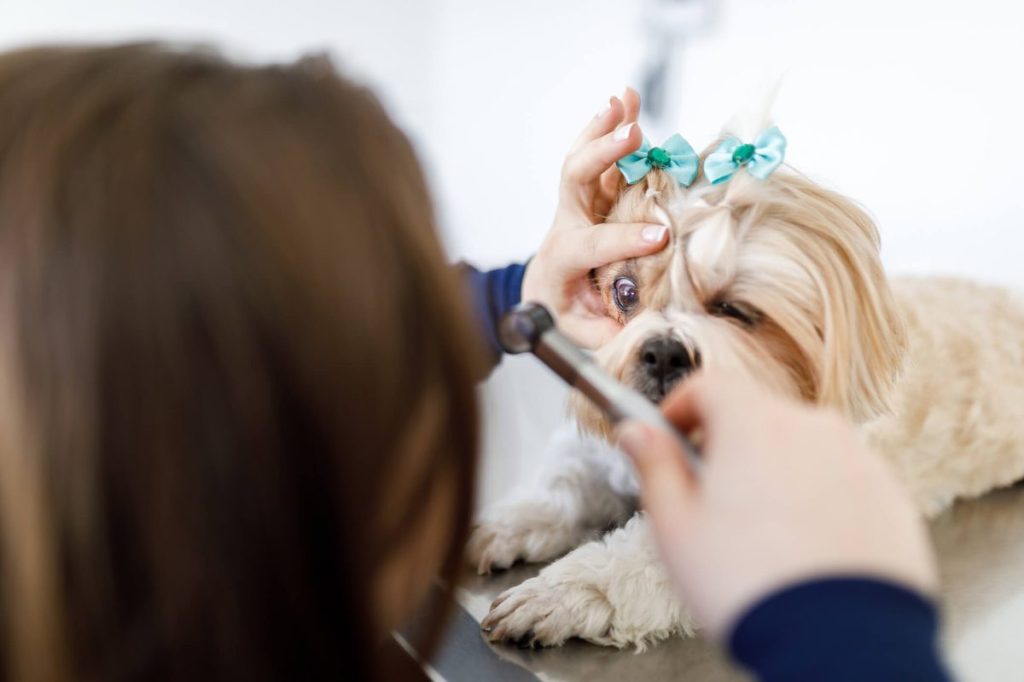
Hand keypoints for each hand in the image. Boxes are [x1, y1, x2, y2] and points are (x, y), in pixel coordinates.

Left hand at [521, 88, 668, 348]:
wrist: (545, 293)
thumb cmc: (566, 316)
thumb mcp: (584, 336)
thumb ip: (611, 334)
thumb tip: (648, 331)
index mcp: (561, 259)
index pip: (589, 243)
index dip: (624, 239)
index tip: (660, 237)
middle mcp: (566, 224)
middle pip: (574, 180)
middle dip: (601, 156)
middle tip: (631, 136)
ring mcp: (579, 205)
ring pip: (584, 159)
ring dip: (603, 129)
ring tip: (623, 102)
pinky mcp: (594, 194)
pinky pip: (600, 156)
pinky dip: (611, 126)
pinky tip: (626, 100)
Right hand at [616, 372, 937, 637]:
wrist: (840, 645)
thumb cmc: (748, 586)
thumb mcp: (676, 528)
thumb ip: (654, 467)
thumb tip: (636, 433)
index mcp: (754, 425)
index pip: (710, 386)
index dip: (680, 406)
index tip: (669, 434)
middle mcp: (812, 428)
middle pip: (758, 417)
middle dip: (728, 446)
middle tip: (709, 497)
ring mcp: (859, 460)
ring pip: (802, 450)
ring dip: (776, 473)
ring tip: (760, 534)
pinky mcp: (891, 496)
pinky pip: (841, 482)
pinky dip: (819, 500)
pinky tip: (803, 548)